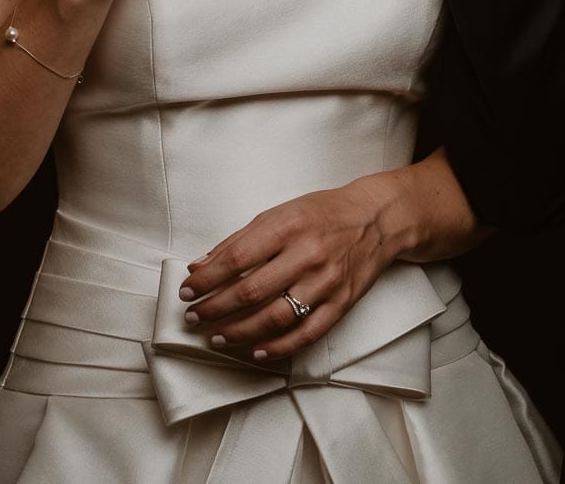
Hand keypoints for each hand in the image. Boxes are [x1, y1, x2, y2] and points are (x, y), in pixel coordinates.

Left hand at [177, 177, 401, 360]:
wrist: (377, 219)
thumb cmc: (323, 213)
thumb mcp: (280, 213)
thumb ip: (240, 240)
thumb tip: (200, 266)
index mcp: (288, 226)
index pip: (236, 258)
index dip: (207, 279)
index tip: (187, 290)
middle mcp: (307, 255)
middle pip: (251, 291)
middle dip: (214, 308)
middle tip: (194, 316)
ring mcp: (325, 282)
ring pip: (275, 318)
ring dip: (239, 332)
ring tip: (216, 337)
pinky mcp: (340, 303)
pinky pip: (306, 334)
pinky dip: (279, 348)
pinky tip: (256, 351)